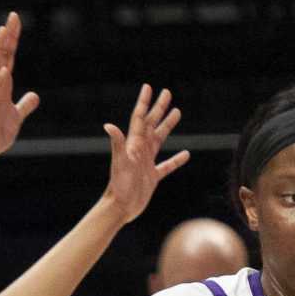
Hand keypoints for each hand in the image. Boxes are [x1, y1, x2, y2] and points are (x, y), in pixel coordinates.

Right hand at [0, 12, 39, 163]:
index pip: (6, 57)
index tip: (15, 22)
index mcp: (0, 86)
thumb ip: (24, 104)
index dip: (11, 40)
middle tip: (13, 17)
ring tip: (4, 33)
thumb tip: (34, 96)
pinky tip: (4, 70)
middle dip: (6, 37)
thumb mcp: (16, 115)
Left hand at [100, 84, 190, 221]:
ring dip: (167, 125)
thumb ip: (117, 144)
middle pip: (152, 124)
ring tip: (177, 112)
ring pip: (160, 139)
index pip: (140, 118)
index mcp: (134, 144)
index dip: (144, 102)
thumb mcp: (120, 163)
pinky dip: (176, 159)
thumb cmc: (119, 186)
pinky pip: (167, 165)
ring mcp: (146, 163)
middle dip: (159, 108)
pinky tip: (185, 154)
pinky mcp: (152, 176)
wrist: (120, 208)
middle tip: (167, 92)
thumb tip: (109, 125)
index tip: (149, 87)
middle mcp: (140, 150)